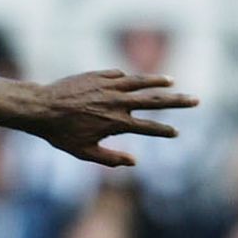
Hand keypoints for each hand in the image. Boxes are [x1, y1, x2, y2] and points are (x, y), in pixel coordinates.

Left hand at [22, 70, 198, 168]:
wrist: (41, 108)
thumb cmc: (60, 134)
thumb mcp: (84, 152)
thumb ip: (110, 158)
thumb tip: (134, 162)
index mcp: (116, 123)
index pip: (148, 127)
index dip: (164, 131)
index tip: (176, 132)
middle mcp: (117, 102)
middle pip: (155, 101)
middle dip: (178, 101)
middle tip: (196, 100)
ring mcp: (109, 86)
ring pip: (140, 81)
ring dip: (158, 81)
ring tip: (173, 81)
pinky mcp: (98, 75)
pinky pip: (118, 75)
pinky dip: (128, 78)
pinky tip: (135, 79)